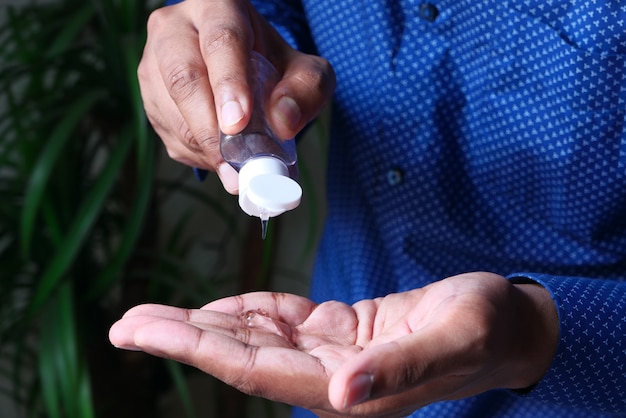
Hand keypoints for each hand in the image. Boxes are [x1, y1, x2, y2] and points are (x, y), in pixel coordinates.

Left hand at [109, 272, 557, 416]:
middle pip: (241, 357)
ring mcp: (331, 355)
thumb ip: (401, 368)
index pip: (257, 371)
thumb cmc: (485, 329)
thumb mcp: (456, 338)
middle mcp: (330, 377)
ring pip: (254, 340)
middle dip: (181, 340)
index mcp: (350, 387)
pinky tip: (215, 306)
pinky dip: (245, 311)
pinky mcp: (337, 331)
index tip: (146, 333)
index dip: (199, 351)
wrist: (501, 324)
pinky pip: (280, 322)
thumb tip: (340, 393)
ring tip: (151, 315)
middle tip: (125, 323)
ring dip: (203, 325)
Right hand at [139, 0, 334, 191]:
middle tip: (233, 160)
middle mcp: (176, 29)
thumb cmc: (274, 66)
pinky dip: (196, 153)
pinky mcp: (149, 97)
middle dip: (209, 126)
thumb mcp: (304, 72)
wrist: (246, 68)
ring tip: (235, 166)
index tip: (238, 123)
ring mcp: (154, 62)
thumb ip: (305, 91)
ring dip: (204, 147)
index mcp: (217, 9)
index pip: (220, 41)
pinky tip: (220, 156)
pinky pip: (167, 132)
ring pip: (170, 110)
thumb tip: (283, 121)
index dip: (228, 83)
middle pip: (183, 77)